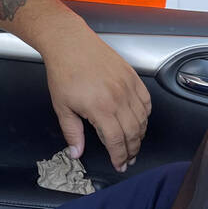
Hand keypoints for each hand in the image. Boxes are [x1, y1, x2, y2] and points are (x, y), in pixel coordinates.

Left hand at [42, 22, 150, 170]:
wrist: (69, 43)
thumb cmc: (64, 71)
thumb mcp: (62, 107)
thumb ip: (72, 132)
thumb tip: (76, 152)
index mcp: (100, 108)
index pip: (116, 141)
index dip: (119, 156)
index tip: (119, 164)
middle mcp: (118, 97)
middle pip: (133, 133)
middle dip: (132, 150)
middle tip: (128, 159)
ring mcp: (127, 86)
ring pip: (142, 118)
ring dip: (140, 135)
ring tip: (134, 144)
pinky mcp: (132, 76)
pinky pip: (146, 101)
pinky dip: (146, 115)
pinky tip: (140, 121)